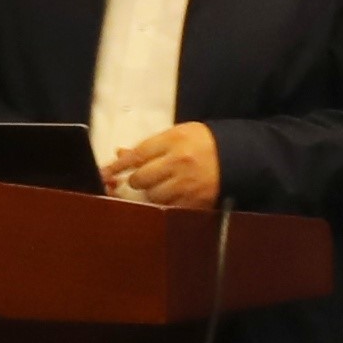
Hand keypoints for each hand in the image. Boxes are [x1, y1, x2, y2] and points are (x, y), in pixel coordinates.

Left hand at [102, 123, 222, 210]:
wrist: (238, 157)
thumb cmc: (203, 142)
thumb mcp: (178, 134)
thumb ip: (149, 145)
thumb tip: (120, 154)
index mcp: (173, 141)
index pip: (136, 155)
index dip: (116, 166)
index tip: (103, 174)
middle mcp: (178, 163)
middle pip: (140, 179)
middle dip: (137, 180)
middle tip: (144, 177)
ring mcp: (187, 184)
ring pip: (152, 196)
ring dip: (152, 192)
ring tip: (164, 184)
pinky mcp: (195, 202)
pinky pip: (169, 207)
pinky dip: (166, 203)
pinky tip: (174, 195)